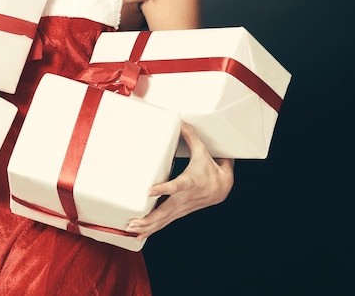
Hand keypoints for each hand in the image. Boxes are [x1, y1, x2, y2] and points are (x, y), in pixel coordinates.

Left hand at [126, 121, 233, 240]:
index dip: (163, 190)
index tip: (149, 191)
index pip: (175, 187)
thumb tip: (182, 120)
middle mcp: (183, 199)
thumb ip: (191, 136)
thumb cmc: (212, 170)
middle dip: (148, 219)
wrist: (224, 189)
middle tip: (132, 222)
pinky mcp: (179, 212)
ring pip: (163, 220)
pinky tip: (140, 234)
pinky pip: (164, 222)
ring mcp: (181, 208)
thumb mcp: (203, 152)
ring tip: (131, 229)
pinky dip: (152, 229)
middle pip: (165, 211)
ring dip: (147, 226)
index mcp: (189, 183)